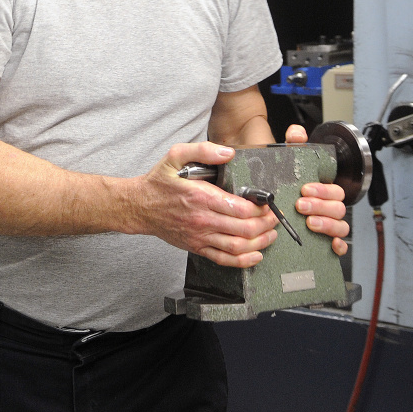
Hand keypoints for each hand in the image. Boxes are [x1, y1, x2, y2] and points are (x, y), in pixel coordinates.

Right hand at [135, 141, 277, 268]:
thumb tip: (228, 152)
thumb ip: (203, 150)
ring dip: (259, 243)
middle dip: (265, 225)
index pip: (239, 208)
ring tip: (271, 234)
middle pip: (243, 229)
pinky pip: (224, 259)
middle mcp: (202, 220)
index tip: (267, 203)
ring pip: (237, 247)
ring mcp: (200, 236)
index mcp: (201, 197)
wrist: (139, 207)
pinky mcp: (197, 247)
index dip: (259, 208)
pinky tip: (256, 255)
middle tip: (274, 218)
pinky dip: (243, 261)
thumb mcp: (175, 155)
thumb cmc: (158, 182)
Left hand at [285, 123, 350, 255]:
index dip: (322, 190)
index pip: (334, 190)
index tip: (304, 189)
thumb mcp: (289, 165)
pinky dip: (338, 247)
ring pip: (341, 226)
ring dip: (327, 225)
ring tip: (309, 223)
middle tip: (301, 205)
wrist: (278, 208)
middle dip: (320, 206)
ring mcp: (330, 226)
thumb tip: (297, 132)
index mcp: (324, 191)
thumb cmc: (289, 187)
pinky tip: (330, 245)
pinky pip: (341, 246)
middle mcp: (329, 208)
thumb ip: (293, 146)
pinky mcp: (326, 243)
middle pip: (338, 207)